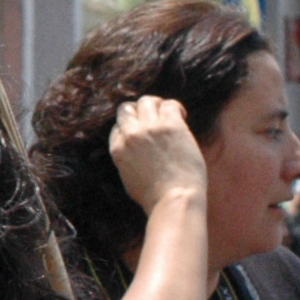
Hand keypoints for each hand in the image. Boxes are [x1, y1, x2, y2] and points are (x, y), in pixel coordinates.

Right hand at [108, 97, 207, 218]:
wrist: (174, 198)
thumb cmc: (154, 196)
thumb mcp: (127, 177)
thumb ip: (126, 157)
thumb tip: (134, 148)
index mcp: (117, 148)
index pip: (118, 126)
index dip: (130, 127)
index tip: (141, 133)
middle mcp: (130, 134)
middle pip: (127, 109)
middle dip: (138, 112)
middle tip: (153, 119)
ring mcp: (150, 128)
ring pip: (147, 101)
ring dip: (156, 105)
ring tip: (167, 115)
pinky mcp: (171, 126)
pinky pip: (170, 104)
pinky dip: (175, 107)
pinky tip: (181, 117)